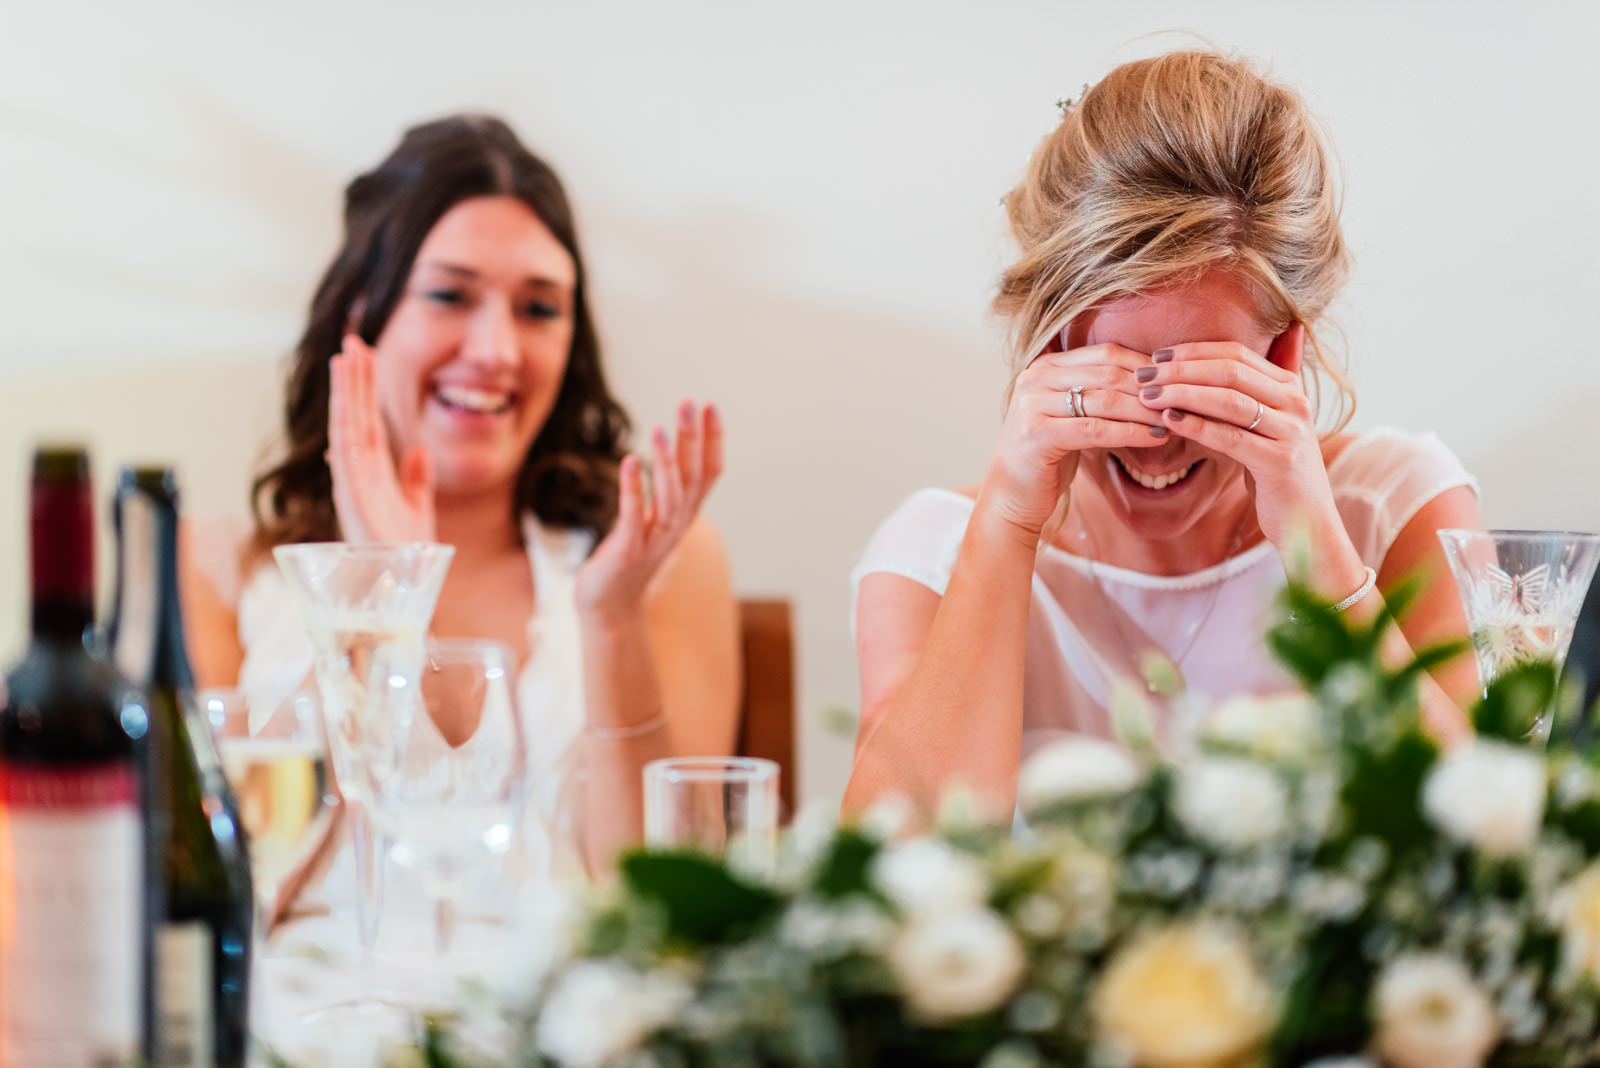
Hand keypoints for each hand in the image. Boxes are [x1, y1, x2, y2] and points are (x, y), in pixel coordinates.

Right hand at [327, 334, 435, 542]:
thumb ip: (416, 479)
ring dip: (347, 393)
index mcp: (372, 474)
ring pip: (347, 428)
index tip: (366, 356)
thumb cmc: (404, 553)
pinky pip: (347, 453)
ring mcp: (353, 484)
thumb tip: (417, 449)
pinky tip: (345, 399)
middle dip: (355, 380)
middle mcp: (358, 474)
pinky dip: (345, 425)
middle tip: (355, 341)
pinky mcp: (353, 497)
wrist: (403, 586)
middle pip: (355, 417)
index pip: (366, 422)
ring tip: (346, 357)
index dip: (366, 389)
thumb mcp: (417, 509)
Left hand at [575, 400, 723, 622]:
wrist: (610, 608)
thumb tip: (672, 452)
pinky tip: (630, 462)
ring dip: (667, 463)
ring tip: (660, 429)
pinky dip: (633, 489)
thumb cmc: (629, 558)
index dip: (712, 441)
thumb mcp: (654, 520)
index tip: (710, 406)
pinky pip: (633, 517)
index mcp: (684, 515)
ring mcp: (653, 540)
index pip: (708, 473)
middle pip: (693, 479)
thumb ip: (665, 491)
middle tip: (691, 403)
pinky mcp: (627, 552)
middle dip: (693, 440)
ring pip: (669, 499)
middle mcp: (676, 526)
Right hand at [985, 340, 1167, 537]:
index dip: (1144, 364)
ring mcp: (1032, 404)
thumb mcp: (1072, 416)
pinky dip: (1129, 432)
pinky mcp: (1036, 433)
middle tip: (1182, 399)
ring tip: (1173, 419)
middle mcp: (1034, 378)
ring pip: (1104, 399)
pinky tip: (1155, 438)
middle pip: (1107, 372)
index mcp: (1045, 366)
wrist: (1012, 496)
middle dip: (1149, 387)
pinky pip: (1094, 428)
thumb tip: (1153, 380)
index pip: (1105, 353)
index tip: (1175, 380)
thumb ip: (1099, 392)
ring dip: (1145, 410)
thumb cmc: (1048, 456)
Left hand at [1133, 325, 1355, 569]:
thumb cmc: (1274, 472)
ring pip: (1229, 400)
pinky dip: (1198, 426)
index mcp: (1290, 386)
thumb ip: (1247, 395)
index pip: (1236, 353)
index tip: (1157, 355)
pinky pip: (1231, 437)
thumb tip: (1210, 367)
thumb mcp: (1263, 426)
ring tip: (1148, 396)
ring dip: (1183, 393)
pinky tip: (1169, 421)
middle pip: (1231, 371)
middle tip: (1143, 373)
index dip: (1193, 351)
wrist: (1307, 522)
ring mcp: (1291, 431)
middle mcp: (1295, 402)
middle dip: (1182, 370)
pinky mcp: (1280, 461)